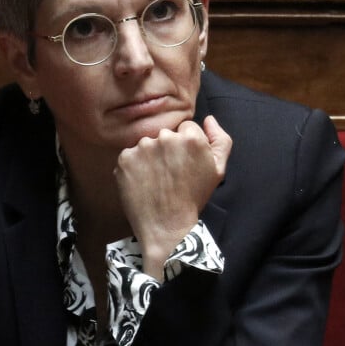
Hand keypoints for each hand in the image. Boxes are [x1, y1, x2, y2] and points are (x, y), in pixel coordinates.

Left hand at [113, 115, 231, 279]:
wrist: (166, 226)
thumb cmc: (194, 197)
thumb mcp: (218, 169)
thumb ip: (220, 139)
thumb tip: (209, 119)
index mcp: (190, 137)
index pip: (186, 128)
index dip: (186, 146)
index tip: (184, 163)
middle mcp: (165, 137)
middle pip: (165, 134)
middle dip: (168, 149)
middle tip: (170, 173)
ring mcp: (142, 147)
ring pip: (147, 144)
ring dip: (150, 156)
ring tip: (156, 178)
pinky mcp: (124, 158)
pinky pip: (130, 154)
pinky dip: (135, 166)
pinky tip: (143, 181)